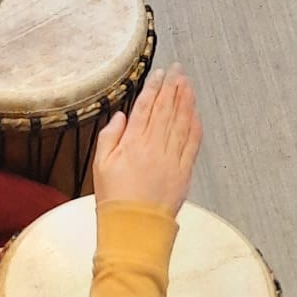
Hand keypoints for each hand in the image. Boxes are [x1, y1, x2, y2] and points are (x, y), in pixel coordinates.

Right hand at [92, 65, 200, 215]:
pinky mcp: (184, 170)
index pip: (145, 107)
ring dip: (186, 100)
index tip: (159, 73)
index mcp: (132, 143)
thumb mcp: (100, 165)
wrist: (134, 227)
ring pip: (181, 122)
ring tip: (188, 83)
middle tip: (178, 69)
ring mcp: (171, 158)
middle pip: (166, 109)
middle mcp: (154, 146)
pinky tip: (196, 112)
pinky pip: (192, 143)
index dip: (153, 87)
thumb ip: (109, 137)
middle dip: (173, 86)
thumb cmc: (115, 198)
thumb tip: (121, 116)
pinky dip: (195, 125)